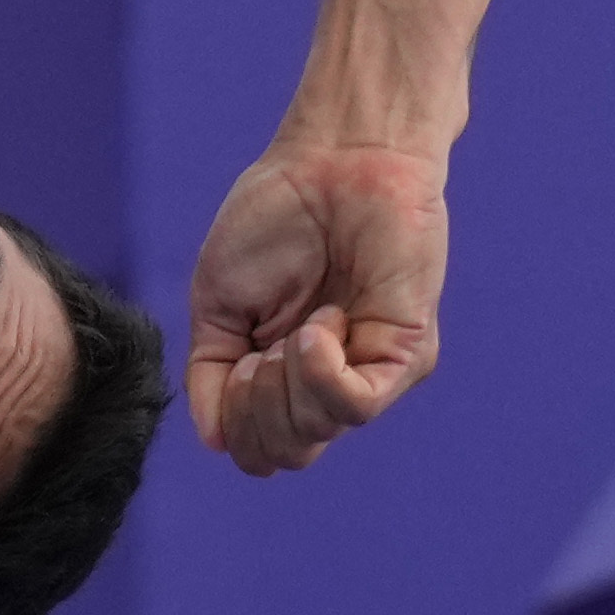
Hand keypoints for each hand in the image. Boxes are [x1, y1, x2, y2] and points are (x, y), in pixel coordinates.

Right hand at [181, 132, 445, 473]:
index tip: (233, 356)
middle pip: (283, 452)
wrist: (336, 162)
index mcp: (282, 374)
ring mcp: (367, 373)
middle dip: (252, 404)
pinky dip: (321, 371)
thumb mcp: (217, 301)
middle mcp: (328, 383)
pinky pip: (356, 405)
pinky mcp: (404, 357)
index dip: (232, 419)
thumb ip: (210, 374)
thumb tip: (215, 440)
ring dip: (283, 379)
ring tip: (299, 321)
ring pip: (314, 434)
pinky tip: (322, 324)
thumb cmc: (276, 217)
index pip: (256, 446)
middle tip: (261, 343)